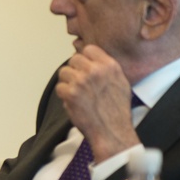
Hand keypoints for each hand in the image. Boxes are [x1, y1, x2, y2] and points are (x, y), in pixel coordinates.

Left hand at [54, 45, 139, 161]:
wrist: (112, 131)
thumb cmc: (117, 110)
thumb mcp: (121, 82)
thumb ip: (107, 68)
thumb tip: (92, 60)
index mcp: (109, 66)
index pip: (89, 49)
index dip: (84, 58)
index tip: (84, 67)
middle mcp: (95, 71)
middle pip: (74, 59)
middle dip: (74, 70)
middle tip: (78, 83)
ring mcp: (82, 81)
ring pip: (63, 72)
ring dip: (67, 82)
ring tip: (76, 93)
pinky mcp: (71, 93)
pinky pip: (59, 87)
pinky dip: (63, 95)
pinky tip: (73, 102)